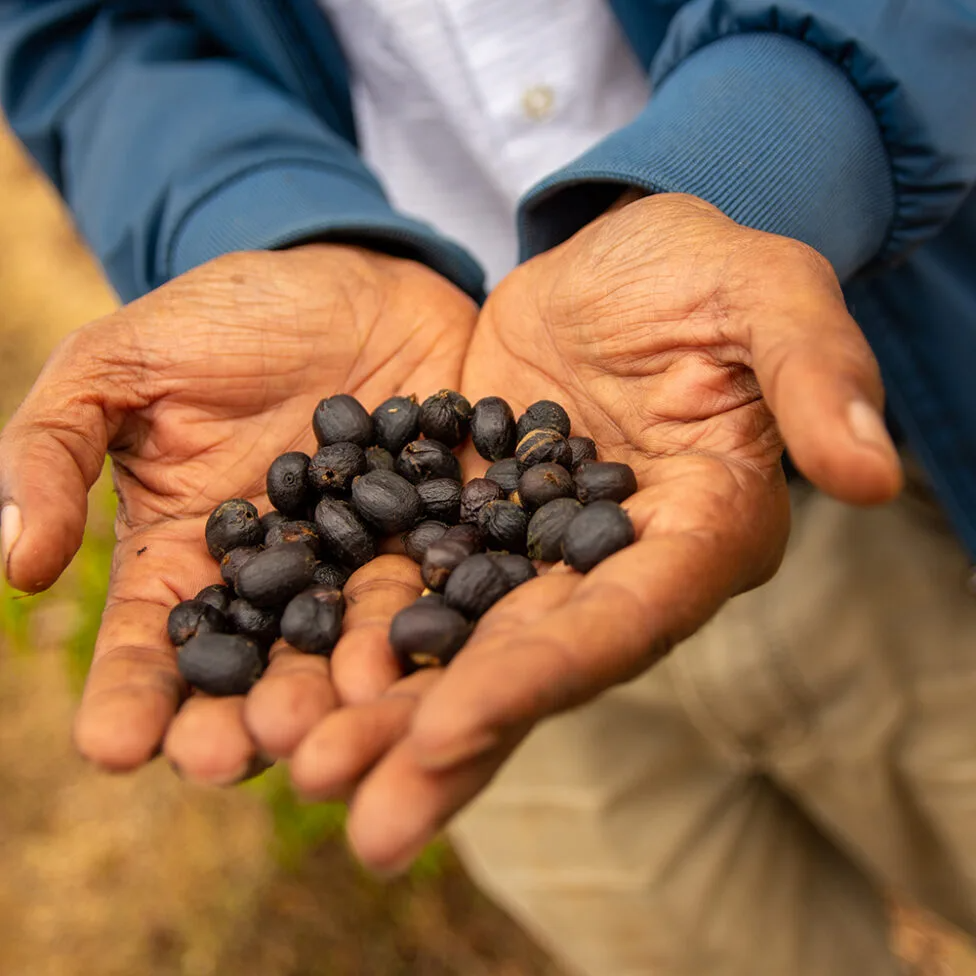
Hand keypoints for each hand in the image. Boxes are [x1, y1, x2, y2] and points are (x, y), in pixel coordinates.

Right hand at [0, 245, 476, 782]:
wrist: (354, 278)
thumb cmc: (228, 317)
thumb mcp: (121, 363)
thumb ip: (56, 448)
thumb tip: (13, 562)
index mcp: (189, 552)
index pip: (148, 638)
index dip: (128, 692)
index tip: (112, 746)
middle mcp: (278, 580)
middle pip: (255, 667)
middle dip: (237, 718)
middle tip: (228, 758)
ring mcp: (364, 565)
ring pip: (348, 646)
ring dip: (335, 696)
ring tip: (325, 736)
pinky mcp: (441, 538)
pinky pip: (439, 587)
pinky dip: (433, 624)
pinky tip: (428, 665)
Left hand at [287, 193, 902, 873]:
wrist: (608, 264)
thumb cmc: (698, 272)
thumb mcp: (763, 293)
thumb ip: (813, 372)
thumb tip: (872, 474)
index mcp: (694, 532)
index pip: (622, 620)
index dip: (544, 677)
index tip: (449, 731)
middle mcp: (611, 567)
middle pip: (531, 665)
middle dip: (445, 738)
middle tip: (352, 819)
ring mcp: (531, 553)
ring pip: (461, 647)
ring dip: (386, 715)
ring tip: (298, 774)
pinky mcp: (468, 522)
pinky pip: (408, 587)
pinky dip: (355, 634)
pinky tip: (286, 680)